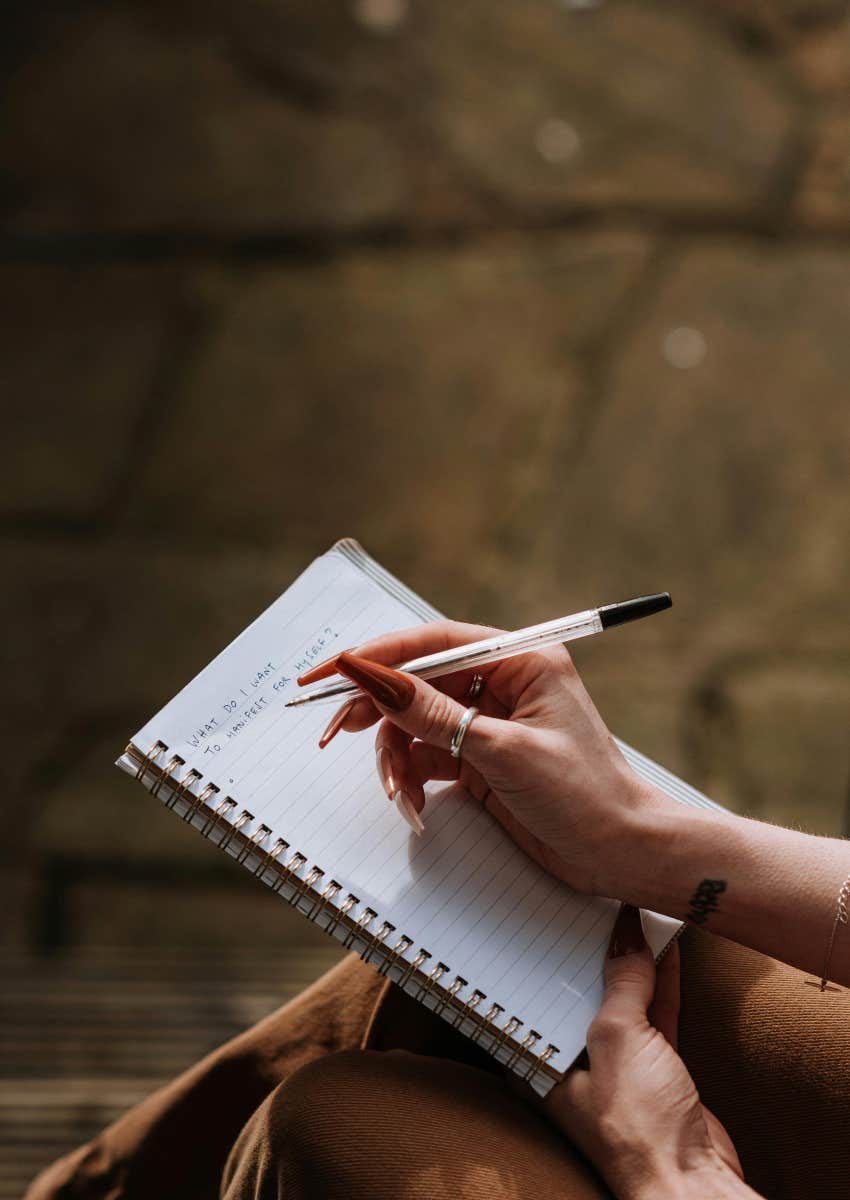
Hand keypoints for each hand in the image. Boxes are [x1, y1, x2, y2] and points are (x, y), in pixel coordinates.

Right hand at [300, 619, 675, 896]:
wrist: (621, 854)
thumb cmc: (583, 794)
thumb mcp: (500, 751)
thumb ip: (430, 714)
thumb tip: (369, 676)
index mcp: (519, 661)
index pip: (433, 644)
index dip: (377, 655)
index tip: (330, 671)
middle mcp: (502, 684)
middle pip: (418, 682)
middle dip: (377, 712)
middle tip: (332, 732)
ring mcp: (489, 722)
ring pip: (416, 724)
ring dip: (396, 759)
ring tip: (399, 796)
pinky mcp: (480, 758)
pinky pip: (427, 756)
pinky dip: (412, 778)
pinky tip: (414, 806)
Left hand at [543, 905, 755, 1199]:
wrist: (692, 1184)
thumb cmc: (636, 1130)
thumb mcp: (618, 1039)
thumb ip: (621, 984)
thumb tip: (626, 937)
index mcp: (543, 1060)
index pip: (535, 994)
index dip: (542, 954)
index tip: (548, 914)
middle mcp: (575, 1062)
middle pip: (580, 993)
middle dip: (590, 952)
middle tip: (594, 903)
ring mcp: (617, 1066)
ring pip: (622, 1001)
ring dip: (632, 963)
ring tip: (634, 914)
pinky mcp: (656, 1071)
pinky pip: (655, 1015)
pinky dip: (661, 984)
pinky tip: (665, 950)